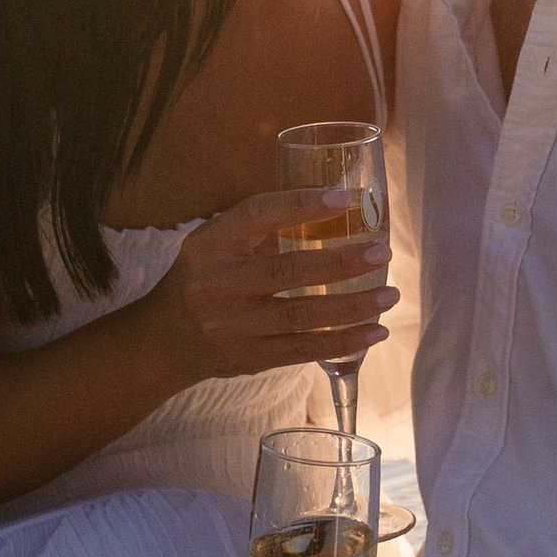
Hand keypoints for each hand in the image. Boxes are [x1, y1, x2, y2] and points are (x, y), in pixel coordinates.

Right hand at [141, 187, 396, 386]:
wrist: (166, 338)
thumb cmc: (209, 275)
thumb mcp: (218, 241)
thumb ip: (264, 224)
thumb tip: (338, 202)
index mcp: (210, 243)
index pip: (256, 215)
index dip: (301, 205)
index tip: (345, 198)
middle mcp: (217, 284)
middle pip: (285, 271)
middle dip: (340, 262)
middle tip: (383, 252)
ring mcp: (232, 326)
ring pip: (300, 316)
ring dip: (352, 306)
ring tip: (390, 295)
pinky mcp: (249, 358)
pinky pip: (302, 350)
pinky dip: (343, 341)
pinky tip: (375, 332)